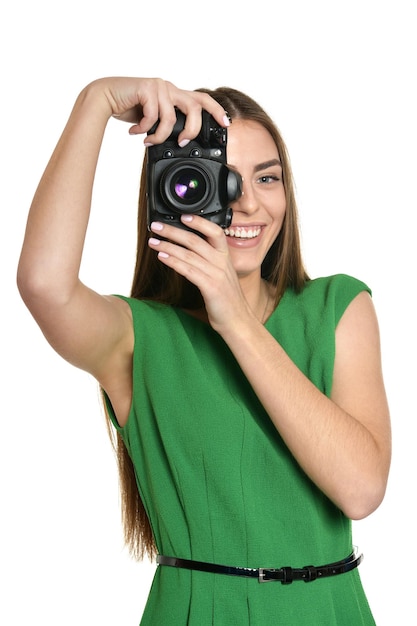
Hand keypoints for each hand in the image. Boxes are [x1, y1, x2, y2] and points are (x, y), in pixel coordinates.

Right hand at [89, 76, 229, 145]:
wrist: (104, 97)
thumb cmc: (128, 107)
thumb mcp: (153, 118)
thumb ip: (166, 123)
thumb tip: (178, 141)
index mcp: (174, 94)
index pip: (202, 99)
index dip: (216, 111)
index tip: (226, 124)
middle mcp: (170, 88)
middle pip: (195, 107)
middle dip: (193, 129)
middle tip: (183, 142)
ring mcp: (159, 86)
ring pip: (171, 118)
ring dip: (160, 136)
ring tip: (148, 141)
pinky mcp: (147, 88)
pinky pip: (153, 116)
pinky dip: (144, 129)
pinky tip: (135, 131)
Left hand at [148, 215, 252, 331]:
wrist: (238, 320)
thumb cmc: (227, 300)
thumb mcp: (222, 275)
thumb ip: (209, 262)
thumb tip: (188, 251)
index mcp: (226, 257)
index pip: (215, 231)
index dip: (199, 222)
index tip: (183, 216)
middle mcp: (222, 262)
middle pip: (195, 240)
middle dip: (173, 231)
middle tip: (157, 226)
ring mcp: (216, 274)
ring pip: (189, 254)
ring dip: (167, 246)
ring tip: (153, 242)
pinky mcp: (210, 287)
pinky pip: (188, 270)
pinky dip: (173, 261)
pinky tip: (162, 257)